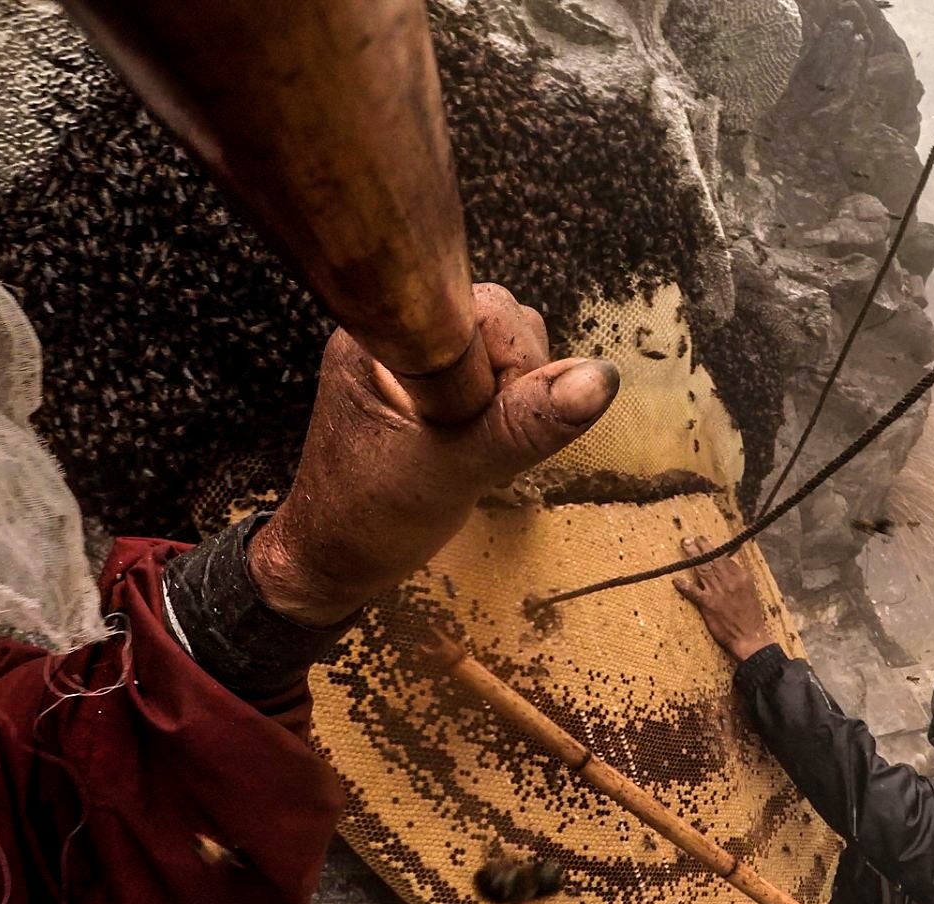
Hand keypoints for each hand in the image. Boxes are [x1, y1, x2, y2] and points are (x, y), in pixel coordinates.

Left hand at [250, 283, 619, 625]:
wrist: (333, 564)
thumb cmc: (367, 521)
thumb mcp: (454, 472)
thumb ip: (524, 424)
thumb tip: (601, 379)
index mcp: (381, 335)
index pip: (482, 309)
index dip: (509, 363)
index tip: (486, 419)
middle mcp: (399, 332)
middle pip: (504, 324)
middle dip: (514, 387)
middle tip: (479, 444)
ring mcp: (418, 357)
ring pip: (508, 352)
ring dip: (512, 404)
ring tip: (472, 450)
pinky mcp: (436, 384)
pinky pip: (497, 378)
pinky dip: (503, 415)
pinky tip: (475, 447)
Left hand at [672, 536, 775, 661]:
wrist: (750, 636)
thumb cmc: (751, 616)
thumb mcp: (750, 592)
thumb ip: (739, 578)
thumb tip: (731, 565)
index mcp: (741, 576)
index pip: (725, 558)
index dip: (713, 550)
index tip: (704, 543)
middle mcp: (730, 580)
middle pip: (712, 559)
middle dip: (701, 547)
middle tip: (690, 538)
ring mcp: (718, 592)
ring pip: (702, 569)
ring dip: (691, 556)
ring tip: (684, 545)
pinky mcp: (709, 604)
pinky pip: (694, 592)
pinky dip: (684, 585)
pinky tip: (675, 580)